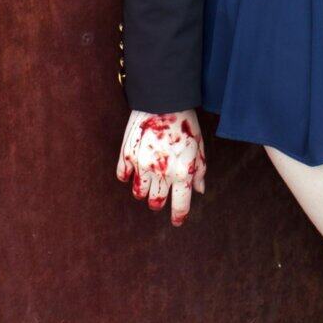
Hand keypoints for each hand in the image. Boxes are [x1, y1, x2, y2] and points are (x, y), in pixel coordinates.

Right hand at [117, 109, 205, 226]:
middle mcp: (161, 173)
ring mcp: (142, 165)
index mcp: (182, 173)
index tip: (177, 222)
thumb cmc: (185, 124)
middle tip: (160, 197)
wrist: (163, 100)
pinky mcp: (127, 155)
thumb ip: (199, 171)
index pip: (180, 206)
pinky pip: (122, 176)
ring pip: (138, 193)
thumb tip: (199, 190)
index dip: (179, 217)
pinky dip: (127, 177)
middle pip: (155, 203)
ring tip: (147, 182)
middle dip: (158, 203)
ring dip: (143, 191)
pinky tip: (132, 172)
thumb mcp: (199, 147)